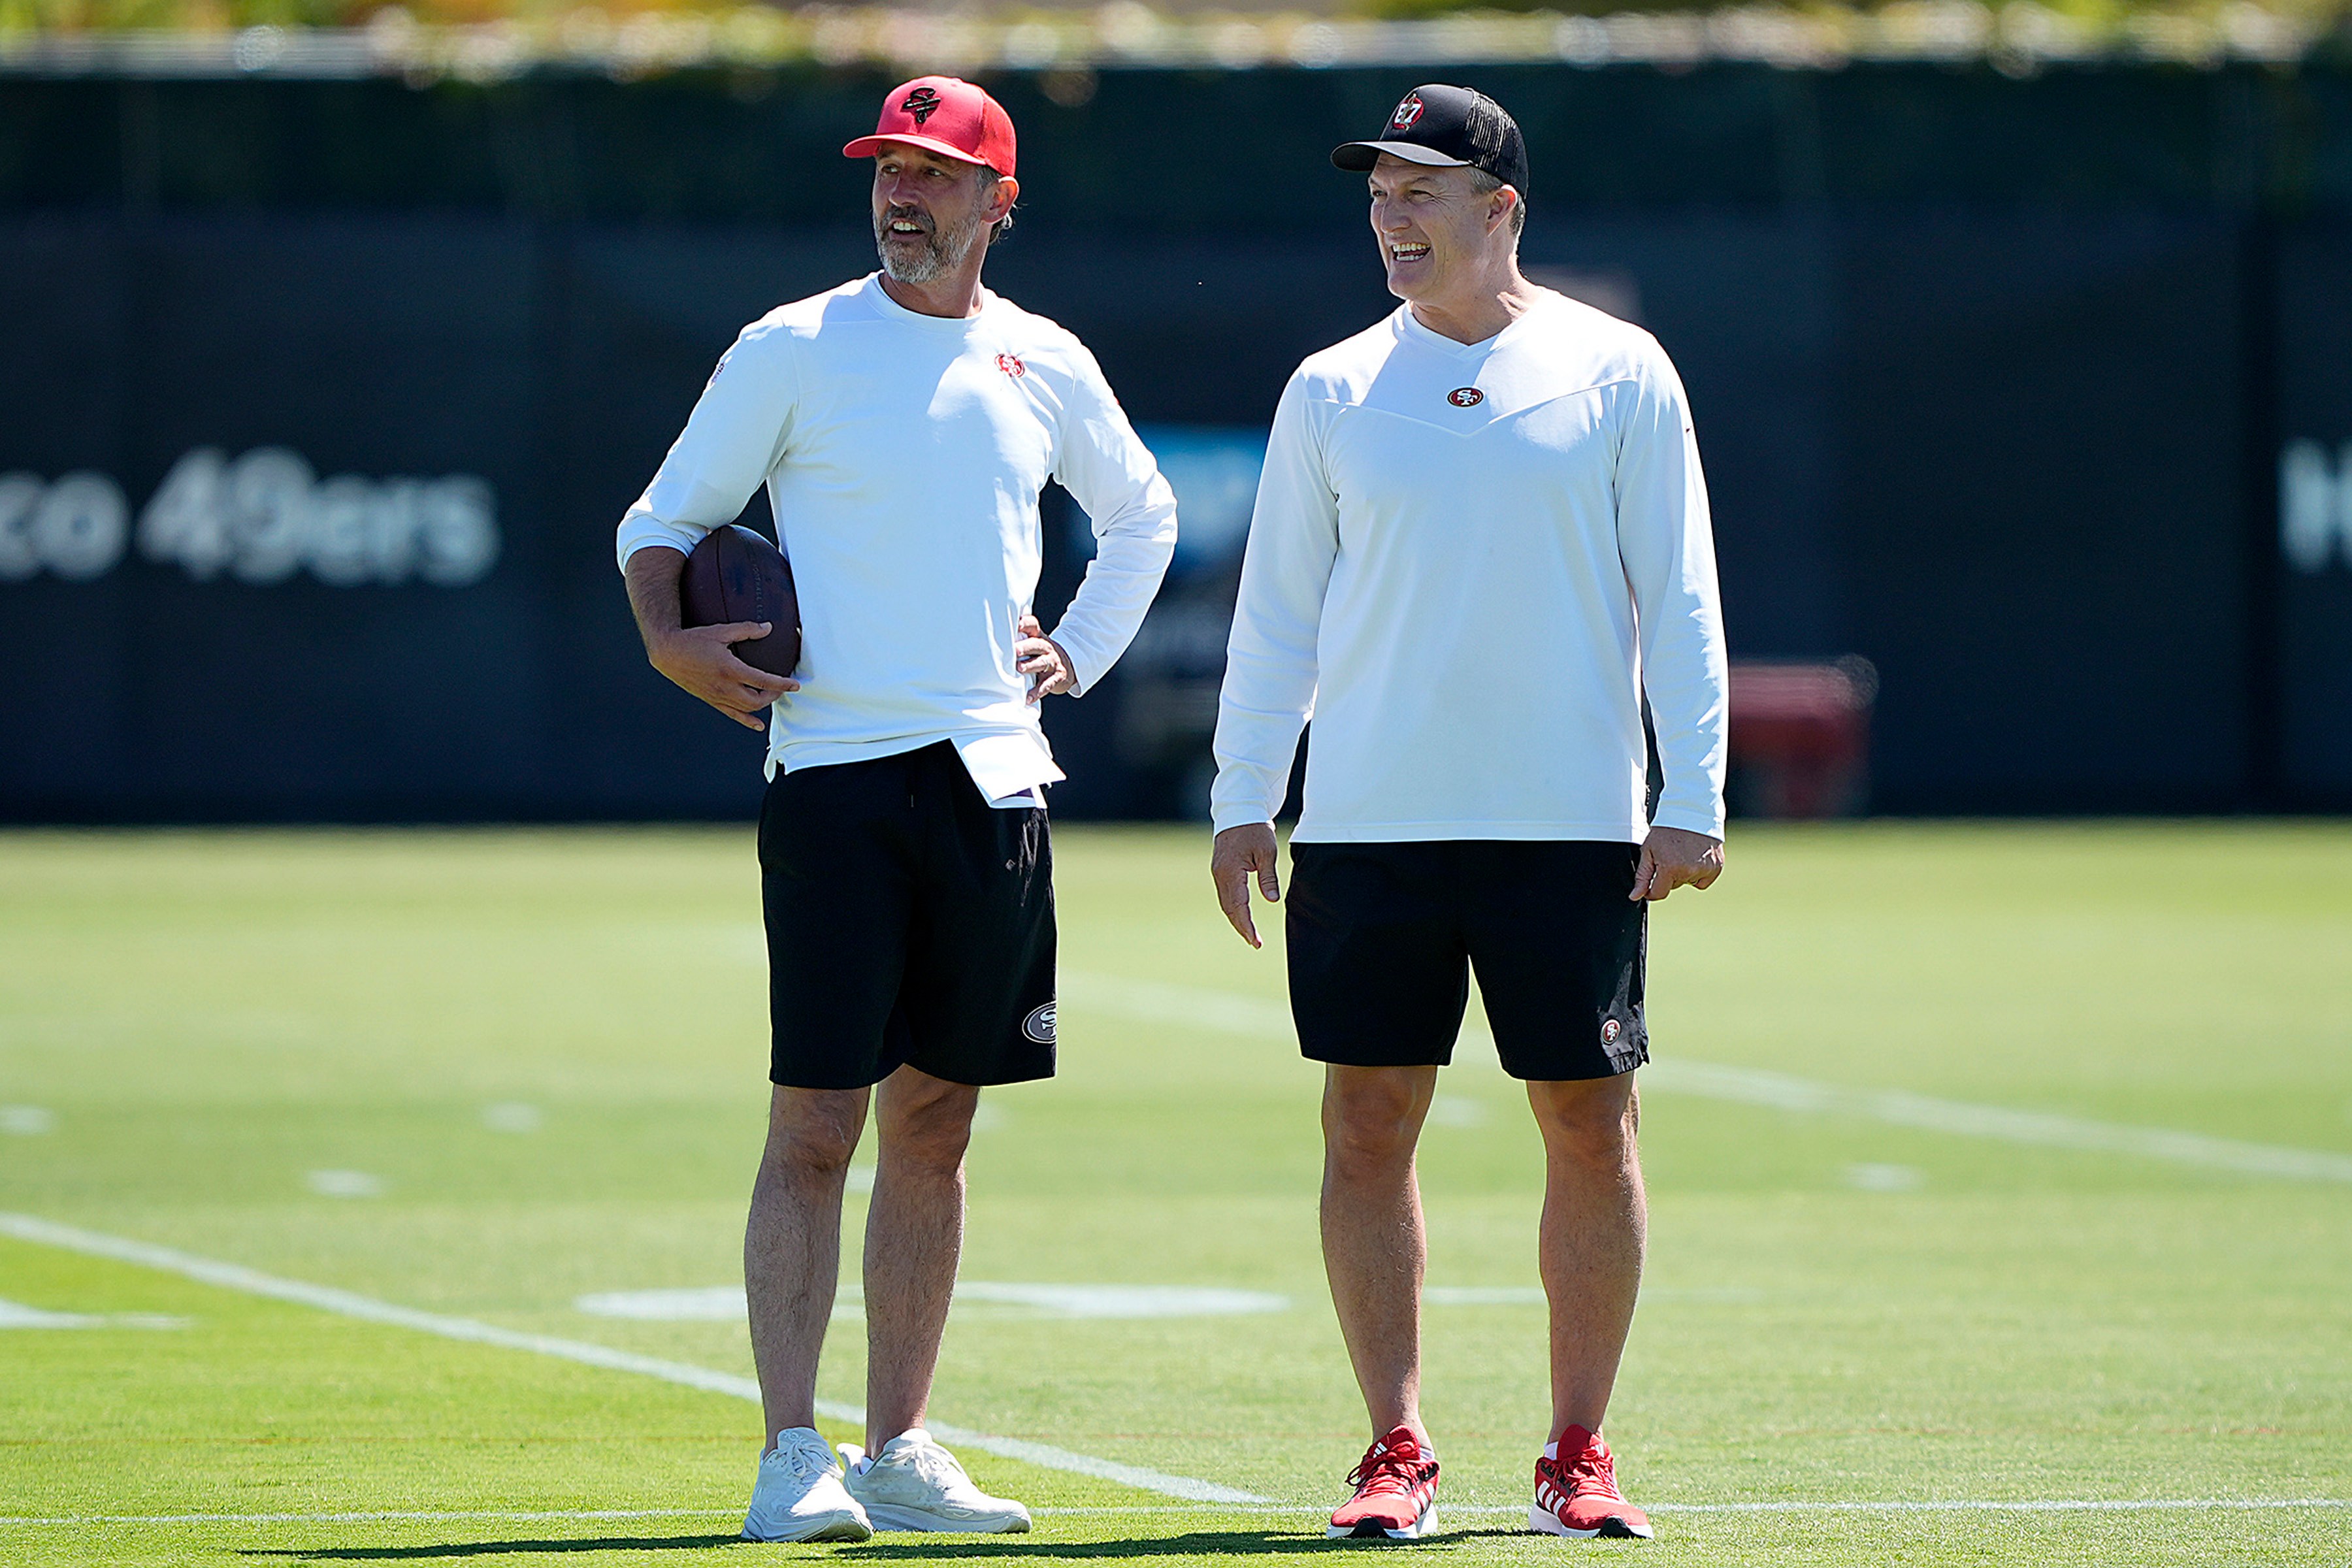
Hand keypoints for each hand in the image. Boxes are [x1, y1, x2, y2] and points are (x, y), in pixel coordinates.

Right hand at [649, 622, 798, 731]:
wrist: (668, 654)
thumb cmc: (693, 640)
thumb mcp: (721, 631)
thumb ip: (746, 630)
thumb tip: (767, 628)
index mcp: (730, 669)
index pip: (763, 681)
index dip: (782, 684)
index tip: (794, 685)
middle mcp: (724, 687)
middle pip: (757, 700)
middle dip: (774, 695)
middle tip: (782, 687)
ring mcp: (717, 696)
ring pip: (747, 709)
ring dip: (762, 705)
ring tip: (771, 696)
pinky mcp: (711, 700)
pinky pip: (732, 715)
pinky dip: (747, 721)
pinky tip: (758, 724)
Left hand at [1015, 612, 1075, 703]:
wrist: (1068, 665)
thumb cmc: (1041, 654)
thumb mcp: (1034, 643)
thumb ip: (1018, 639)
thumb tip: (989, 639)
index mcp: (1038, 637)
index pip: (1033, 625)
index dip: (1025, 623)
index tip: (1017, 624)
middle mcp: (1046, 648)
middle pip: (1036, 644)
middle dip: (1025, 647)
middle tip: (1015, 650)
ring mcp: (1053, 662)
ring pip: (1042, 663)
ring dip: (1030, 665)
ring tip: (1020, 668)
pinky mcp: (1057, 677)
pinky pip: (1046, 685)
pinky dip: (1037, 692)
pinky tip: (1028, 697)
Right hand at [1211, 823, 1281, 947]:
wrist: (1239, 810)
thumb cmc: (1255, 829)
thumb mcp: (1267, 852)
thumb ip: (1268, 878)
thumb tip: (1272, 901)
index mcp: (1231, 871)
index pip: (1239, 906)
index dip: (1247, 925)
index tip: (1256, 941)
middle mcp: (1220, 875)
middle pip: (1229, 908)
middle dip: (1242, 927)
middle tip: (1255, 943)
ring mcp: (1218, 872)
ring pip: (1226, 903)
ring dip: (1237, 919)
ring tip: (1250, 934)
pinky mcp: (1220, 870)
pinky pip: (1226, 894)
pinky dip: (1234, 908)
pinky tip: (1242, 915)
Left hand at [1630, 825, 1723, 901]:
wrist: (1692, 813)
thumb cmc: (1667, 830)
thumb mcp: (1648, 850)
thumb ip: (1642, 876)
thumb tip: (1635, 896)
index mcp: (1670, 867)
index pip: (1659, 893)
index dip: (1651, 891)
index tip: (1650, 885)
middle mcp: (1689, 871)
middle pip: (1673, 886)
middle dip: (1669, 875)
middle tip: (1669, 855)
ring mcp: (1705, 869)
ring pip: (1688, 882)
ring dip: (1684, 873)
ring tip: (1683, 853)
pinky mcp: (1716, 867)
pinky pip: (1703, 881)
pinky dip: (1698, 873)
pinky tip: (1695, 857)